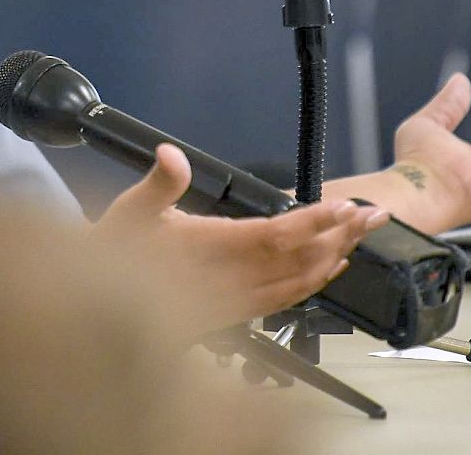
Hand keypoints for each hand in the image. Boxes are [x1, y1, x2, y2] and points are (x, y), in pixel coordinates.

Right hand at [94, 144, 388, 333]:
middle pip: (298, 262)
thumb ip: (157, 185)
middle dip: (340, 236)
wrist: (97, 312)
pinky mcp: (233, 315)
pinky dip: (314, 283)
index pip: (273, 236)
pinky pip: (285, 301)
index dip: (313, 222)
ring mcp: (233, 303)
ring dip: (334, 258)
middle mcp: (226, 282)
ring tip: (361, 235)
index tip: (343, 206)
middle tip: (372, 215)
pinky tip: (329, 270)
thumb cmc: (112, 257)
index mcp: (206, 251)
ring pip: (297, 284)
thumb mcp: (126, 213)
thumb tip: (172, 155)